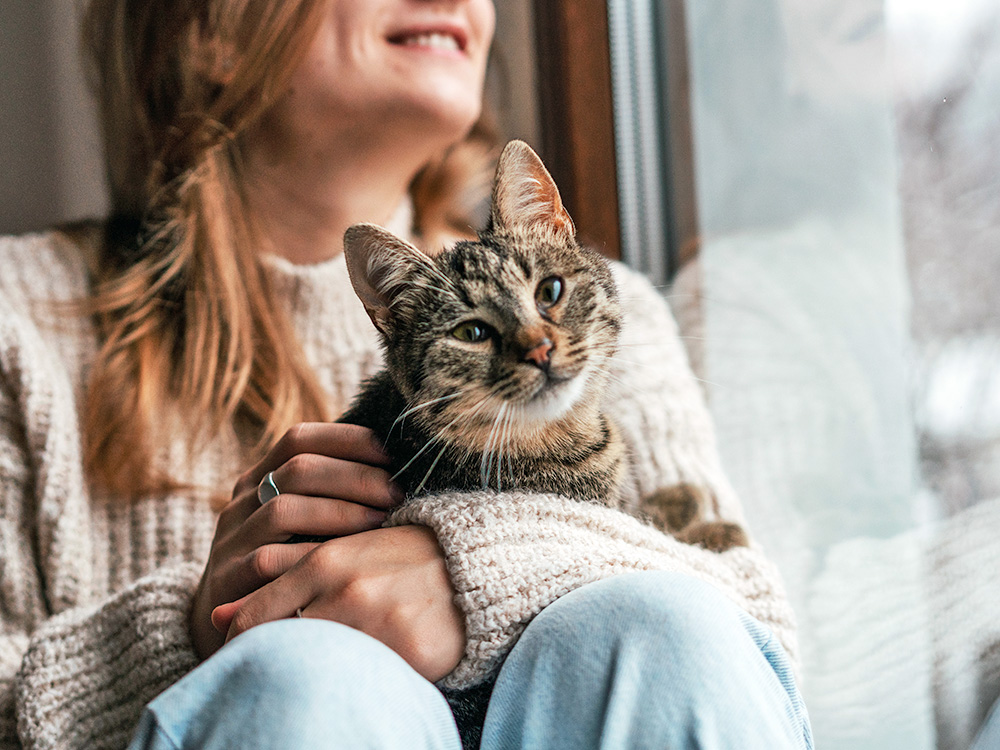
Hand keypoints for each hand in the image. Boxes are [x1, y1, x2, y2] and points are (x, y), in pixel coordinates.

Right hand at [190, 422, 402, 660]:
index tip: (390, 451)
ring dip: (339, 511)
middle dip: (354, 476)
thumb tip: (396, 470)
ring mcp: (231, 540)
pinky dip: (312, 556)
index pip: (299, 439)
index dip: (346, 438)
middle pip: (297, 469)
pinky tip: (348, 560)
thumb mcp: (302, 526)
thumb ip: (331, 496)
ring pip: (283, 510)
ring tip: (380, 521)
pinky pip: (269, 561)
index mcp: (259, 479)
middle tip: (395, 491)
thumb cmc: (287, 569)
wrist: (230, 626)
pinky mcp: (227, 580)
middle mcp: (241, 503)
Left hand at [213, 525, 465, 682]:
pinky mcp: (409, 649)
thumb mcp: (341, 555)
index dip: (243, 643)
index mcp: (326, 561)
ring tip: (326, 667)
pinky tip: (362, 671)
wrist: (473, 566)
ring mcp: (379, 621)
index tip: (250, 654)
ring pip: (319, 661)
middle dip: (273, 660)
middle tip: (281, 668)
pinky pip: (363, 677)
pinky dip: (354, 679)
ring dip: (317, 669)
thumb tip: (214, 614)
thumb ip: (281, 578)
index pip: (257, 616)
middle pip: (281, 643)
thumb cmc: (399, 559)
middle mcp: (347, 590)